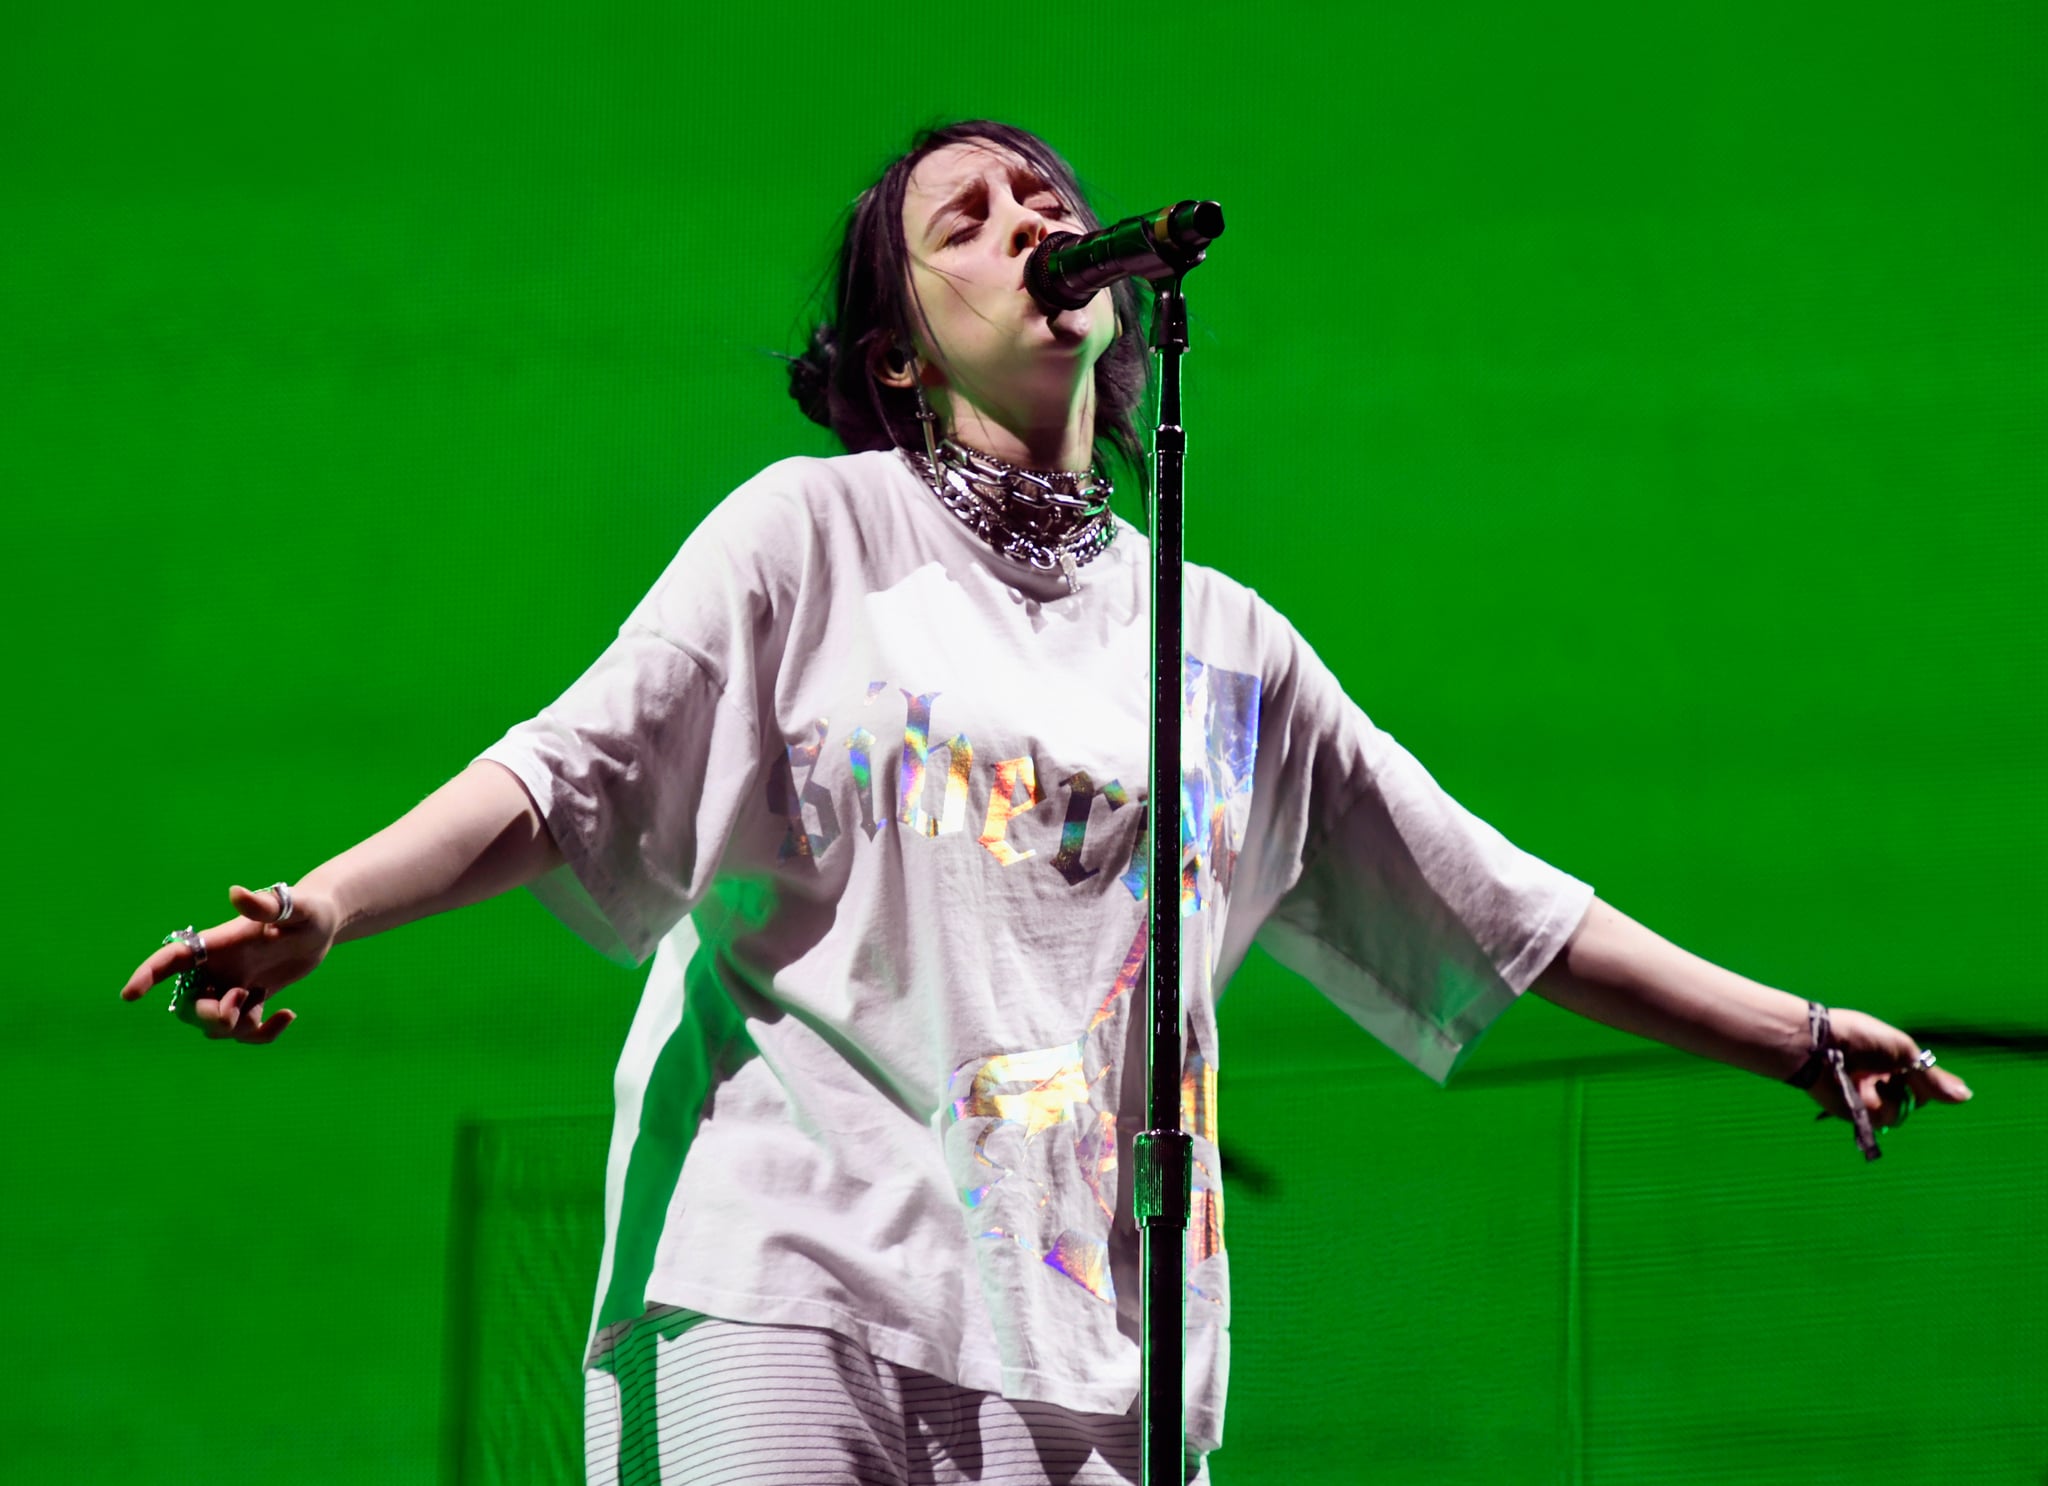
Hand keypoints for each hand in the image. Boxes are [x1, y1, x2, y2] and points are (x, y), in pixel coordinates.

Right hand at [120, 884, 339, 1043]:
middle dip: (209, 1016)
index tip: (130, 995)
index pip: (172, 959)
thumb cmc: (308, 910)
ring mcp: (231, 986)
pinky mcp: (250, 1000)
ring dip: (237, 1029)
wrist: (324, 925)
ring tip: (268, 1007)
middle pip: (189, 1005)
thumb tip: (236, 893)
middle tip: (241, 1004)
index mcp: (218, 945)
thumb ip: (266, 905)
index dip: (147, 975)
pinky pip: (242, 1031)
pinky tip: (288, 1015)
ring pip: (214, 1025)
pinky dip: (261, 1034)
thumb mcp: (295, 908)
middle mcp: (218, 968)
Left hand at [1802, 1006, 1974, 1130]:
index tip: (1921, 1074)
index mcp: (1893, 1061)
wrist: (1820, 1047)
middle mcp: (1883, 1080)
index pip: (1924, 1082)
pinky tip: (1864, 1092)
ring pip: (1901, 1113)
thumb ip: (1933, 1078)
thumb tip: (1967, 1096)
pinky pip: (1881, 1120)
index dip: (1929, 1083)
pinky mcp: (1856, 1112)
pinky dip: (1877, 1107)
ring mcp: (1870, 1097)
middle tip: (1895, 1075)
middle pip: (1915, 1100)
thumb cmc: (1860, 1039)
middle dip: (1911, 1091)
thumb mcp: (1905, 1053)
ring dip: (1893, 1098)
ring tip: (1874, 1081)